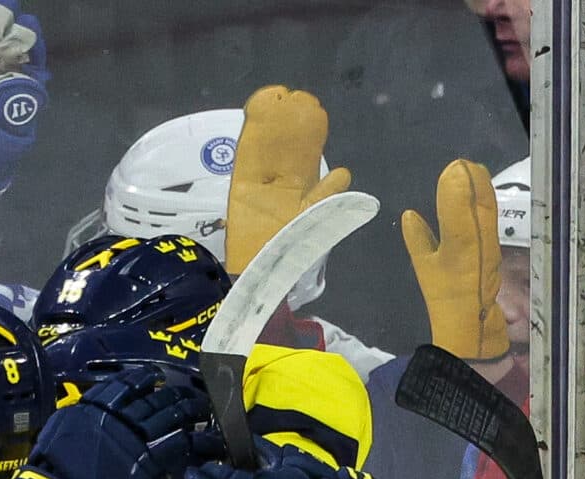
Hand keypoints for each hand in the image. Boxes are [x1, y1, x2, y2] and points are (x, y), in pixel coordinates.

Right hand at [225, 86, 350, 276]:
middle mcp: (280, 186)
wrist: (258, 273)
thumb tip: (344, 172)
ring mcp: (259, 185)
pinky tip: (258, 108)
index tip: (314, 111)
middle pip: (284, 150)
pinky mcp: (240, 187)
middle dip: (289, 125)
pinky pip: (246, 158)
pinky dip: (250, 134)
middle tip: (297, 99)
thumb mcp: (314, 221)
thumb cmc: (288, 252)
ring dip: (270, 124)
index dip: (308, 136)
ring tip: (278, 97)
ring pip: (265, 149)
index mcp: (300, 194)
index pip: (305, 159)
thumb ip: (325, 197)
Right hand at [402, 159, 505, 360]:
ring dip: (480, 189)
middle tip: (462, 163)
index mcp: (459, 250)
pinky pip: (488, 221)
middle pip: (478, 207)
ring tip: (471, 170)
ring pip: (486, 211)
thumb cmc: (446, 301)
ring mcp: (488, 245)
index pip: (460, 212)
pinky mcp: (493, 248)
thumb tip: (410, 214)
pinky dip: (481, 204)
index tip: (453, 167)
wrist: (470, 330)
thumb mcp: (426, 271)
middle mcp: (477, 245)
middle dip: (472, 183)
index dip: (457, 189)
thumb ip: (419, 241)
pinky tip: (479, 193)